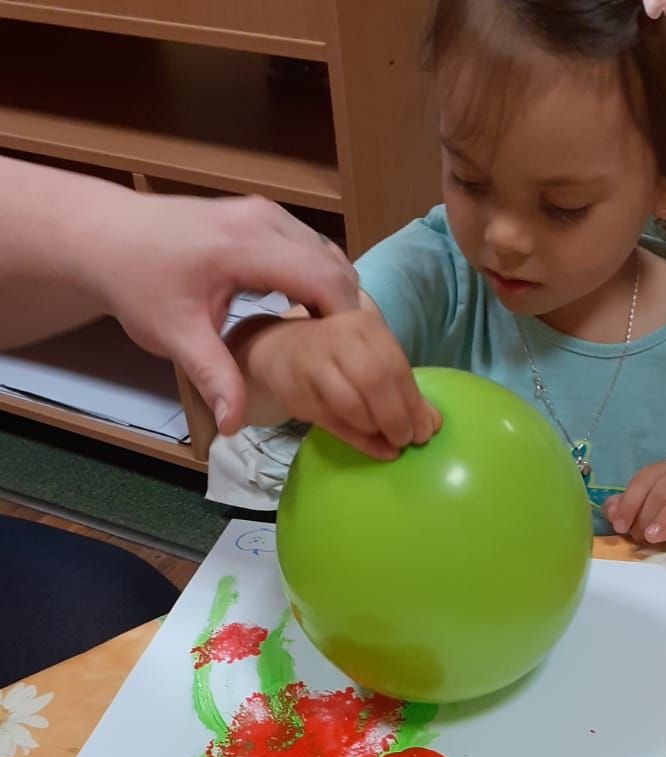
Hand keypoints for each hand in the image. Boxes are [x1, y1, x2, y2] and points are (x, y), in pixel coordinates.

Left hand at [92, 192, 359, 433]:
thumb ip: (213, 378)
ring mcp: (265, 213)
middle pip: (336, 264)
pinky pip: (309, 247)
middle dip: (347, 312)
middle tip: (345, 360)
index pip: (326, 280)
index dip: (347, 322)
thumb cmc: (138, 283)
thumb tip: (232, 426)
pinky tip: (304, 316)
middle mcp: (266, 219)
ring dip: (334, 296)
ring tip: (327, 342)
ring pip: (327, 253)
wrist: (106, 236)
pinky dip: (317, 280)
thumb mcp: (175, 337)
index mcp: (248, 245)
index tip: (350, 363)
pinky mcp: (260, 216)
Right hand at [246, 307, 439, 458]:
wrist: (279, 350)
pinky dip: (357, 439)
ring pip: (351, 403)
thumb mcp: (372, 360)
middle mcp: (338, 338)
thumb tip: (432, 424)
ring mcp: (314, 364)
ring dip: (375, 429)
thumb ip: (402, 389)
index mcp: (365, 325)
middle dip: (396, 417)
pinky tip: (373, 448)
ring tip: (390, 442)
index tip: (426, 431)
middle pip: (375, 382)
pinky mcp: (297, 392)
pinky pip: (332, 421)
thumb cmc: (338, 356)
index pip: (395, 366)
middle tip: (407, 440)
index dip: (414, 403)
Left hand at [605, 462, 665, 544]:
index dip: (628, 504)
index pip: (641, 482)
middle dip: (645, 516)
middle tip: (637, 537)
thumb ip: (621, 508)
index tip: (620, 526)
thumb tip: (610, 512)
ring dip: (664, 518)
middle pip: (660, 491)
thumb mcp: (640, 509)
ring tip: (651, 537)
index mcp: (658, 471)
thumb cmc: (665, 512)